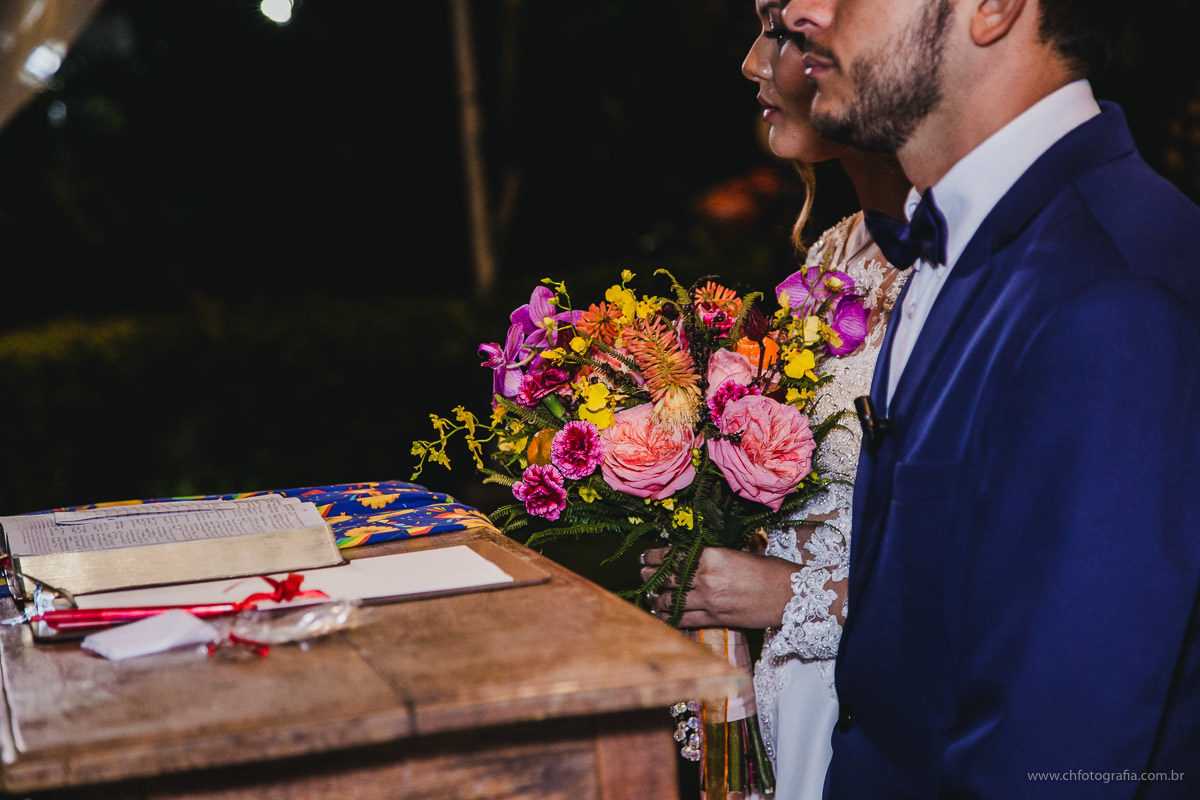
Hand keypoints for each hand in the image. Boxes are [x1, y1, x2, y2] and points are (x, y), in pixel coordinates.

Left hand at [638, 546, 797, 628]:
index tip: (645, 557)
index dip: (654, 556)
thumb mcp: (739, 553)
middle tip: (641, 574)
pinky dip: (670, 618)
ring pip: (671, 600)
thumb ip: (715, 555)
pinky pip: (684, 620)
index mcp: (711, 556)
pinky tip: (662, 616)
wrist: (790, 595)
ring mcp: (709, 601)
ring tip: (650, 595)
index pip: (673, 555)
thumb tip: (697, 554)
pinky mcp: (715, 619)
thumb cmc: (769, 570)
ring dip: (656, 598)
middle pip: (667, 578)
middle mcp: (705, 578)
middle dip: (650, 576)